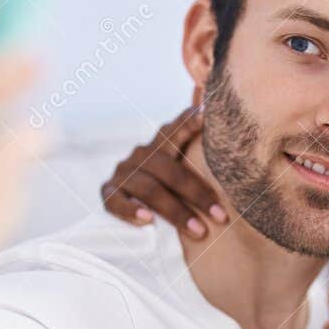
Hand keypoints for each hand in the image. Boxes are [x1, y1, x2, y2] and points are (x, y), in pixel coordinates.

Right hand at [100, 105, 225, 238]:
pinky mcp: (108, 193)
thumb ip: (195, 143)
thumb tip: (206, 97)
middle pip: (169, 170)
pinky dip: (132, 211)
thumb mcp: (183, 169)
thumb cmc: (170, 188)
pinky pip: (117, 202)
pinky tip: (148, 221)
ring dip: (175, 212)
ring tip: (199, 232)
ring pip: (149, 189)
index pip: (175, 130)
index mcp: (161, 145)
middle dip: (197, 194)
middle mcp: (141, 155)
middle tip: (221, 216)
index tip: (206, 115)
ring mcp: (123, 173)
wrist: (134, 208)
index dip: (188, 123)